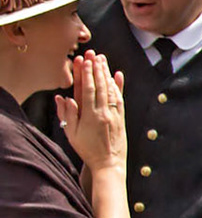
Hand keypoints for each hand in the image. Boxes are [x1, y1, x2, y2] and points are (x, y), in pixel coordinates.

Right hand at [55, 52, 125, 170]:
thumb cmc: (87, 149)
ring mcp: (114, 115)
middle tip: (94, 54)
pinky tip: (117, 75)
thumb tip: (63, 98)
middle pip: (100, 86)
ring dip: (106, 74)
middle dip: (97, 69)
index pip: (88, 90)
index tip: (85, 60)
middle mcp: (104, 113)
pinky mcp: (121, 118)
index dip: (86, 74)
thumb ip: (67, 115)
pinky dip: (118, 86)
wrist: (109, 164)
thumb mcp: (71, 134)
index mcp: (90, 116)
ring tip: (103, 59)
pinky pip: (119, 99)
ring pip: (110, 90)